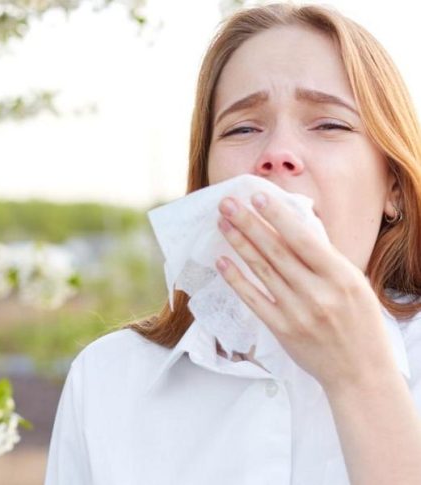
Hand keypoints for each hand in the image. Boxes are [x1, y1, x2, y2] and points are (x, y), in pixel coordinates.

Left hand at [215, 191, 397, 390]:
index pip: (304, 239)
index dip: (278, 217)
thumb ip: (324, 260)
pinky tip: (222, 261)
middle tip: (227, 203)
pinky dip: (236, 279)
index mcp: (341, 277)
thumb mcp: (354, 284)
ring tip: (222, 224)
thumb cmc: (359, 323)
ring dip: (239, 244)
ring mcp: (298, 312)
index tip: (258, 196)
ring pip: (262, 271)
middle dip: (249, 223)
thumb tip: (291, 228)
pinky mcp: (282, 329)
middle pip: (276, 251)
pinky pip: (253, 299)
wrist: (361, 373)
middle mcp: (319, 293)